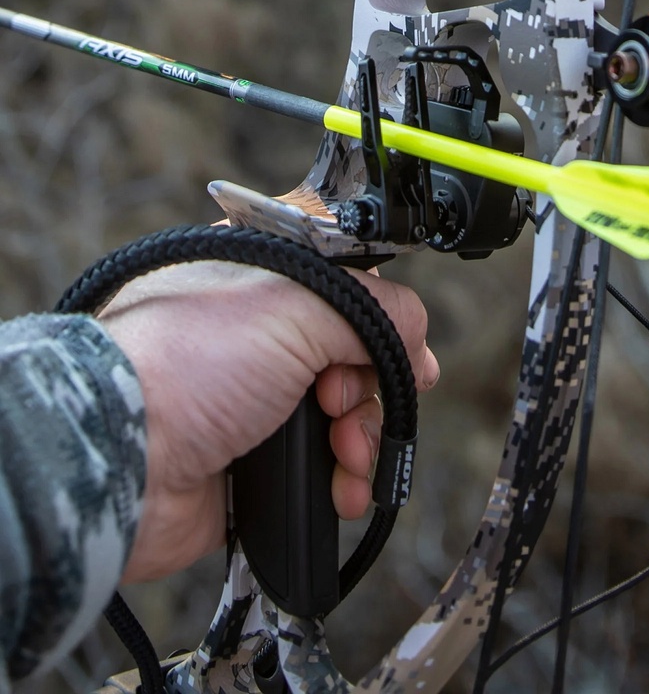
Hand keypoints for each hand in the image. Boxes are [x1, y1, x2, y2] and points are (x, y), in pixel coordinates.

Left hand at [97, 260, 437, 583]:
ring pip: (348, 409)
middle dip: (370, 384)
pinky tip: (343, 487)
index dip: (382, 310)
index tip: (401, 341)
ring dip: (363, 437)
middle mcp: (262, 327)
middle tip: (340, 400)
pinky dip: (345, 475)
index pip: (350, 275)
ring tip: (346, 456)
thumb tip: (416, 342)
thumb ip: (376, 310)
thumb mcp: (298, 304)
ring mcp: (260, 392)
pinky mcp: (258, 453)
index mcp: (264, 270)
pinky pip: (326, 461)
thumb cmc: (185, 363)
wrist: (122, 461)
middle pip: (357, 348)